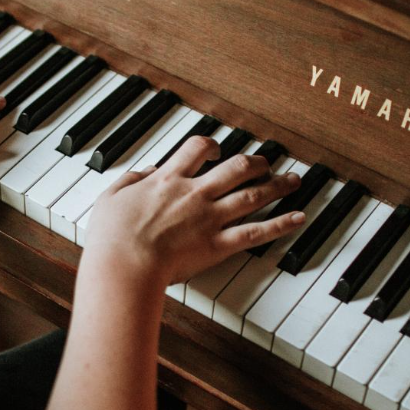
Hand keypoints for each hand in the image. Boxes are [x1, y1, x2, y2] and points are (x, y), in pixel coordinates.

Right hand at [84, 135, 304, 285]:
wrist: (124, 264)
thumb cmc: (111, 236)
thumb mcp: (111, 197)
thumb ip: (131, 180)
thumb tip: (146, 172)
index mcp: (168, 180)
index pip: (196, 149)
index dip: (210, 146)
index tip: (215, 150)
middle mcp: (195, 193)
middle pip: (235, 168)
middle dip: (254, 162)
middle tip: (265, 162)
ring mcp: (210, 218)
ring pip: (252, 194)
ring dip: (276, 185)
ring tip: (293, 180)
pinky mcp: (218, 245)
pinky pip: (256, 232)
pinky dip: (280, 224)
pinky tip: (298, 217)